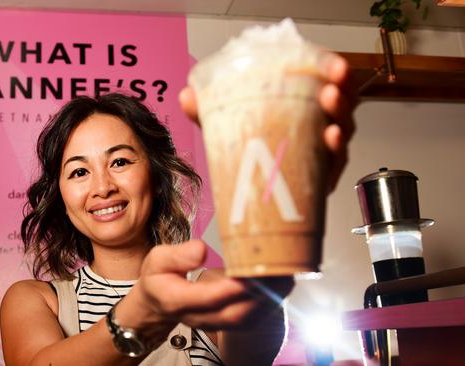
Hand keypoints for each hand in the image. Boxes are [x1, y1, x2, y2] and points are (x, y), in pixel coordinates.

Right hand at [115, 241, 292, 340]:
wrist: (159, 304)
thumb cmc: (160, 278)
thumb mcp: (156, 260)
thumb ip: (176, 256)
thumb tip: (202, 249)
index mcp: (178, 301)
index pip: (209, 298)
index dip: (232, 287)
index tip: (249, 269)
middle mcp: (201, 318)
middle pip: (237, 313)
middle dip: (262, 293)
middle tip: (279, 268)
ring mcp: (218, 323)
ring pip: (251, 317)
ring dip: (272, 297)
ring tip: (288, 270)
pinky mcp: (231, 322)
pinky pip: (256, 315)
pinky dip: (273, 299)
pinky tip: (284, 278)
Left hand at [179, 53, 357, 192]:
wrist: (253, 192)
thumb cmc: (250, 149)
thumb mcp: (228, 125)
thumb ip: (209, 111)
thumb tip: (187, 96)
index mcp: (301, 103)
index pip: (325, 81)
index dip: (334, 70)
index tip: (334, 66)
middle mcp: (318, 124)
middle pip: (342, 104)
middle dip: (342, 93)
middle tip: (331, 88)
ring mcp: (321, 151)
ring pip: (342, 131)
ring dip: (339, 118)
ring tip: (329, 109)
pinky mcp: (320, 177)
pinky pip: (334, 165)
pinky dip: (333, 152)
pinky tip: (327, 140)